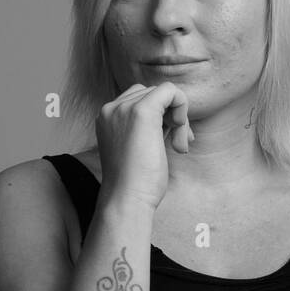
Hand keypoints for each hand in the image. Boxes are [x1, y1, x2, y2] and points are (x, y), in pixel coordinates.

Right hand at [95, 82, 193, 211]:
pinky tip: (180, 132)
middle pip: (153, 93)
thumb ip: (148, 127)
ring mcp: (124, 108)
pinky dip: (183, 106)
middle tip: (178, 144)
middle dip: (172, 116)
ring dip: (179, 117)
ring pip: (164, 93)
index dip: (161, 116)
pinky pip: (171, 91)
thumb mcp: (136, 147)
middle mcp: (112, 109)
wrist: (127, 199)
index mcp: (107, 117)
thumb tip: (173, 113)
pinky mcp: (142, 111)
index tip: (169, 140)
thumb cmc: (135, 183)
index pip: (140, 98)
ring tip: (178, 145)